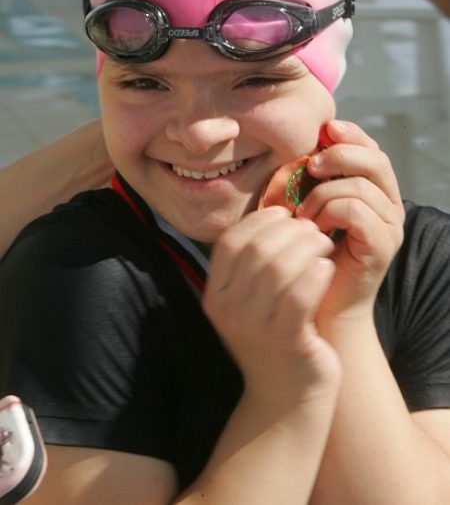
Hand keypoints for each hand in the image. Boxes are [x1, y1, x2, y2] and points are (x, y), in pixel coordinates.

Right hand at [203, 207, 340, 411]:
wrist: (286, 398)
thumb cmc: (273, 339)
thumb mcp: (250, 303)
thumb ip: (254, 264)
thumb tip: (277, 213)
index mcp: (215, 296)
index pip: (229, 242)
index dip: (258, 220)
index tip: (285, 213)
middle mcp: (228, 311)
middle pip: (256, 249)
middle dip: (290, 230)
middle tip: (313, 229)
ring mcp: (255, 327)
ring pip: (279, 266)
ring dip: (308, 246)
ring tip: (325, 244)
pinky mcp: (286, 340)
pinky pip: (301, 294)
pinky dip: (316, 273)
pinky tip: (327, 268)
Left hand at [299, 120, 403, 320]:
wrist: (320, 306)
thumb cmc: (310, 256)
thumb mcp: (311, 208)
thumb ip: (315, 181)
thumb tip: (305, 145)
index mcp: (375, 192)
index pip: (372, 150)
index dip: (351, 134)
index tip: (324, 129)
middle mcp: (390, 206)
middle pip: (375, 160)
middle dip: (339, 155)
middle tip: (310, 166)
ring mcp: (389, 227)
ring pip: (361, 186)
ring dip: (324, 193)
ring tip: (302, 213)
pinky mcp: (382, 246)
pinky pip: (357, 212)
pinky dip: (329, 212)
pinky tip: (313, 227)